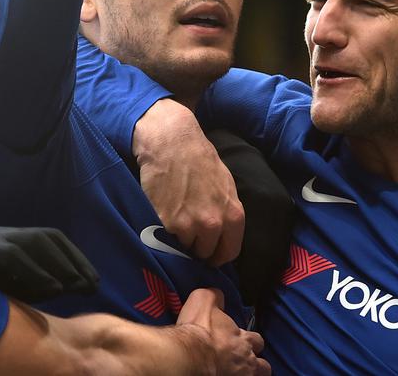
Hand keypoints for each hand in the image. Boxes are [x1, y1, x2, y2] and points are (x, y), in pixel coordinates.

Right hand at [0, 227, 99, 301]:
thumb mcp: (10, 290)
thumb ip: (37, 286)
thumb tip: (69, 287)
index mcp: (8, 240)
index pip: (49, 238)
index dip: (75, 256)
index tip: (93, 279)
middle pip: (44, 236)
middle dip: (72, 260)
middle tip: (91, 285)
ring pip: (29, 242)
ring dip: (57, 265)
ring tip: (74, 287)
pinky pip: (9, 256)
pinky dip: (34, 272)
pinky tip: (51, 289)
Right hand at [134, 99, 244, 265]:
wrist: (172, 143)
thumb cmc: (200, 159)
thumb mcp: (226, 185)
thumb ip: (227, 213)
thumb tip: (222, 234)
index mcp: (233, 216)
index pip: (229, 252)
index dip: (218, 255)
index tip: (209, 254)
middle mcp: (213, 225)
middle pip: (205, 253)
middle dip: (198, 246)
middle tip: (189, 232)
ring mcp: (188, 226)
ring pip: (184, 248)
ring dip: (179, 239)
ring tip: (175, 218)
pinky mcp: (165, 223)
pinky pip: (165, 239)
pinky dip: (163, 231)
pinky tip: (163, 213)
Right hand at [176, 288, 268, 375]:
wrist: (188, 356)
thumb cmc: (198, 329)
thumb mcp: (203, 300)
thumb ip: (214, 297)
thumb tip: (219, 295)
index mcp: (243, 339)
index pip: (257, 340)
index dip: (252, 342)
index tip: (243, 342)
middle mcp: (246, 360)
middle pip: (263, 367)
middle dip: (258, 365)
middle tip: (245, 364)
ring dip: (250, 375)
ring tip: (240, 374)